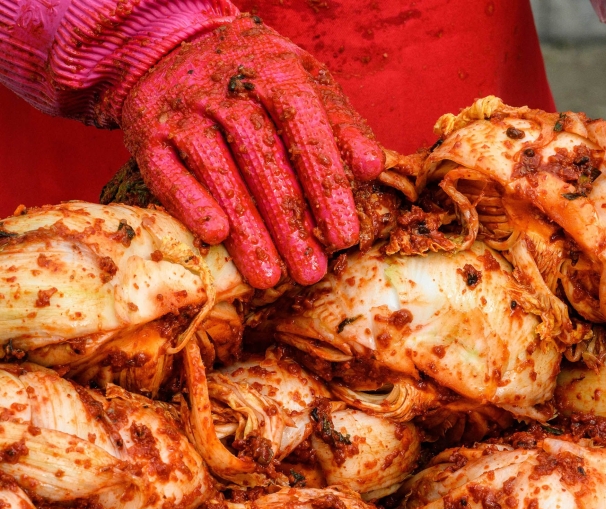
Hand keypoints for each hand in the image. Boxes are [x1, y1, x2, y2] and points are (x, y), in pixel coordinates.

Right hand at [122, 16, 383, 287]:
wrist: (173, 47)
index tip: (344, 236)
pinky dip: (189, 202)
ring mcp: (181, 108)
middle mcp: (222, 86)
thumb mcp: (306, 83)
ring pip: (215, 167)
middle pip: (260, 154)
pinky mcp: (146, 132)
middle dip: (289, 219)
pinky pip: (165, 170)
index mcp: (272, 70)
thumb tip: (373, 168)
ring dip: (245, 227)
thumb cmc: (258, 79)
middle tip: (311, 272)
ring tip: (270, 277)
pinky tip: (215, 238)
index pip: (303, 126)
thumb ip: (341, 124)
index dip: (325, 183)